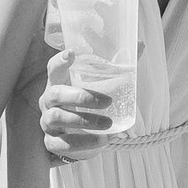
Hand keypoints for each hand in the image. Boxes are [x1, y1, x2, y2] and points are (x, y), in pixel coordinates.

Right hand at [41, 48, 125, 162]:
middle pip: (55, 94)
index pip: (53, 69)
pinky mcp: (51, 142)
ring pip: (57, 119)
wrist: (77, 137)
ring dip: (83, 121)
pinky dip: (82, 143)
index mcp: (59, 83)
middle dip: (80, 97)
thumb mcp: (99, 87)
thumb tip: (140, 44)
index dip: (60, 61)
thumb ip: (117, 67)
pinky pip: (61, 143)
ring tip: (108, 124)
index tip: (72, 54)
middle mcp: (49, 102)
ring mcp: (47, 122)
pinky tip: (102, 140)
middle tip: (107, 101)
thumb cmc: (87, 105)